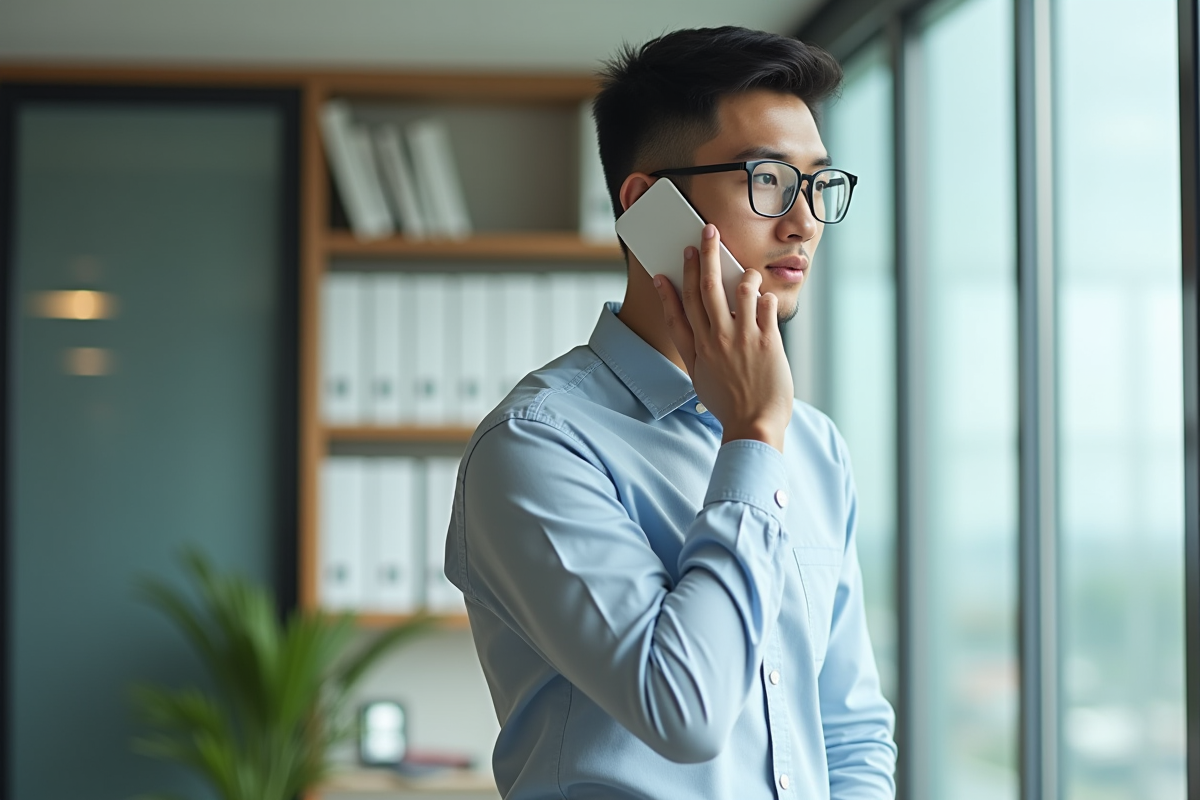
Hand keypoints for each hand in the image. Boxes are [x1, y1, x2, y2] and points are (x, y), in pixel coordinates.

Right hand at [654, 223, 793, 451]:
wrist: (754, 426)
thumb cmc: (728, 404)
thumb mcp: (699, 378)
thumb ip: (693, 348)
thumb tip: (688, 322)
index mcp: (697, 349)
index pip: (678, 310)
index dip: (669, 288)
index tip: (662, 271)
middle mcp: (716, 340)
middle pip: (705, 288)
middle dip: (705, 255)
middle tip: (707, 233)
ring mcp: (742, 339)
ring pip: (740, 289)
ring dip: (743, 274)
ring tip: (747, 271)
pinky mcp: (768, 342)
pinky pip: (766, 305)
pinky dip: (765, 296)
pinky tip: (766, 298)